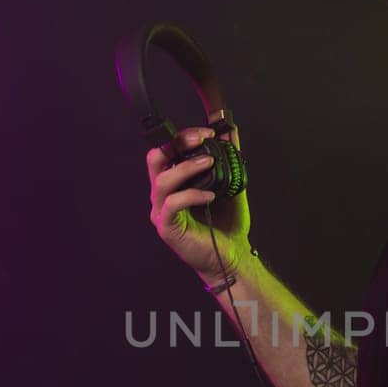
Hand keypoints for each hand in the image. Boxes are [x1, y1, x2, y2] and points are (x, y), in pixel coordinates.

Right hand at [147, 122, 250, 282]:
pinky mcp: (167, 227)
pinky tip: (210, 195)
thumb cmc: (226, 223)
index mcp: (175, 182)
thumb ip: (228, 158)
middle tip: (202, 140)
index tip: (209, 132)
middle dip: (177, 143)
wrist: (231, 255)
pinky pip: (173, 204)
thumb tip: (231, 131)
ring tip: (210, 162)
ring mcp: (162, 211)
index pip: (167, 150)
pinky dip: (192, 195)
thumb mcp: (230, 183)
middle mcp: (164, 194)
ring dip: (187, 167)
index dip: (184, 136)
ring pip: (162, 180)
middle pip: (155, 159)